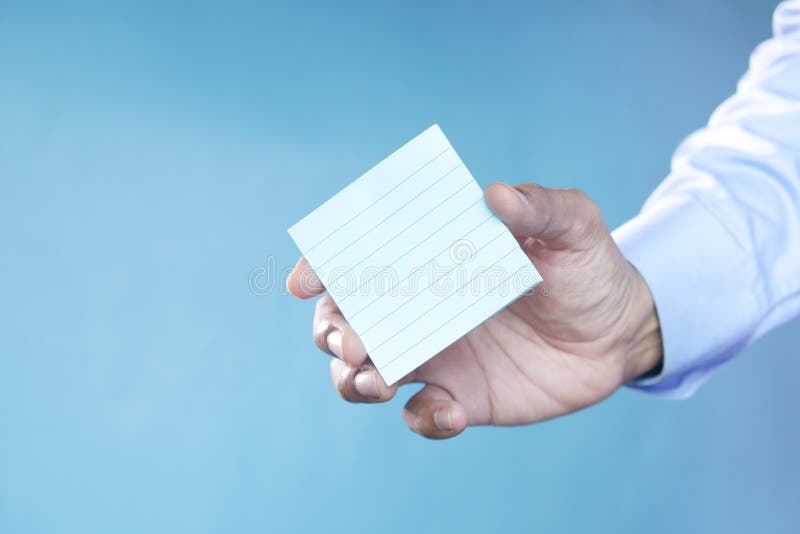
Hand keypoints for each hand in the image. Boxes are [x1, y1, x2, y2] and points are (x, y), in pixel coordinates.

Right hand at [288, 183, 661, 438]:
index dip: (323, 268)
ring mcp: (435, 355)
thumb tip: (498, 194)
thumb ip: (542, 207)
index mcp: (431, 259)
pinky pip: (421, 416)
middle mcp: (419, 307)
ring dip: (355, 380)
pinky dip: (425, 418)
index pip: (362, 258)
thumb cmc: (587, 267)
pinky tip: (452, 411)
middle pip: (345, 321)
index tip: (306, 280)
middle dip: (333, 332)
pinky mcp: (460, 397)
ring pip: (365, 373)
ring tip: (380, 380)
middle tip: (356, 343)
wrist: (619, 332)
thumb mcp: (575, 228)